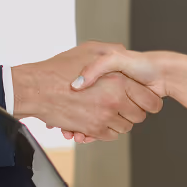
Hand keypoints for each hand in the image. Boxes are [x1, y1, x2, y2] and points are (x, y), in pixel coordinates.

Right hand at [11, 43, 161, 139]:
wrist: (36, 88)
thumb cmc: (58, 69)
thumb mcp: (89, 50)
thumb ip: (111, 51)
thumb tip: (125, 52)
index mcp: (118, 81)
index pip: (149, 99)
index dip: (148, 100)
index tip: (143, 99)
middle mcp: (113, 100)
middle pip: (139, 115)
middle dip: (133, 111)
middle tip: (123, 104)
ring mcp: (103, 117)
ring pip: (125, 127)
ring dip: (118, 120)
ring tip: (106, 109)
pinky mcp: (92, 130)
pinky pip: (109, 135)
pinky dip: (105, 130)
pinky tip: (96, 118)